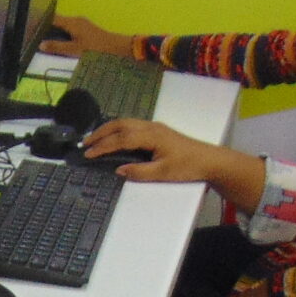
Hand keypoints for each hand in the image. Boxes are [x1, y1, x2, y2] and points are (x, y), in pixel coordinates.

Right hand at [38, 14, 126, 57]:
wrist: (115, 48)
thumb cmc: (95, 48)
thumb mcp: (74, 50)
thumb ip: (57, 47)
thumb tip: (41, 45)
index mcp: (72, 22)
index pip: (52, 18)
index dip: (41, 23)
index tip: (31, 29)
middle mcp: (76, 20)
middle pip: (57, 22)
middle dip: (47, 29)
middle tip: (36, 38)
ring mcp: (81, 24)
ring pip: (63, 26)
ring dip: (55, 34)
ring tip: (46, 42)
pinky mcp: (85, 30)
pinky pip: (69, 30)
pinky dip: (62, 36)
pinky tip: (60, 44)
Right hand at [83, 118, 220, 182]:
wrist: (210, 160)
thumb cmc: (188, 166)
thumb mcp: (163, 174)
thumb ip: (139, 172)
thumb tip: (119, 170)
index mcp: (151, 136)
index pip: (121, 139)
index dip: (103, 146)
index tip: (88, 154)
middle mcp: (151, 127)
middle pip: (120, 125)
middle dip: (100, 133)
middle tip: (85, 143)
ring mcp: (154, 127)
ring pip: (126, 123)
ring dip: (108, 129)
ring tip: (94, 138)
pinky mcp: (157, 131)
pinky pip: (132, 125)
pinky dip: (118, 129)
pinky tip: (114, 136)